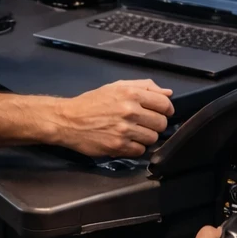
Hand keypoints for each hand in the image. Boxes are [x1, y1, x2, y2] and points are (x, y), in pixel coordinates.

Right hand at [50, 79, 174, 156]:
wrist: (68, 120)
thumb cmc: (92, 102)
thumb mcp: (116, 86)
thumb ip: (144, 87)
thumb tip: (168, 93)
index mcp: (131, 93)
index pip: (164, 104)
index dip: (166, 109)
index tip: (162, 112)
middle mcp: (130, 111)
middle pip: (161, 123)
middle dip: (155, 124)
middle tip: (145, 123)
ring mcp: (124, 130)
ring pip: (153, 138)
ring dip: (146, 137)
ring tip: (134, 133)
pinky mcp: (118, 146)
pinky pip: (140, 150)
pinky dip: (136, 148)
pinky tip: (126, 141)